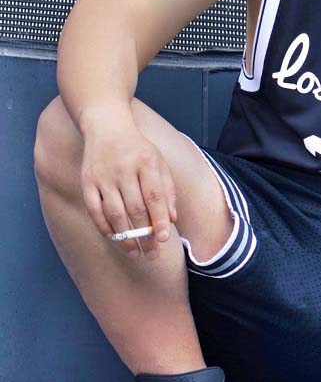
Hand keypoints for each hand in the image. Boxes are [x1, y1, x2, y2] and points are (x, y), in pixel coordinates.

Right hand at [80, 113, 177, 259]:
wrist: (106, 127)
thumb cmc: (137, 148)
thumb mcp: (158, 161)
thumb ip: (167, 189)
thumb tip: (171, 218)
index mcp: (146, 162)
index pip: (154, 196)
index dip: (159, 219)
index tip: (164, 239)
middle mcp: (124, 169)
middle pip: (135, 208)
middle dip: (145, 235)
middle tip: (152, 254)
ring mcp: (103, 176)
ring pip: (115, 213)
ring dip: (125, 237)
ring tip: (135, 253)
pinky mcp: (87, 182)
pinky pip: (95, 210)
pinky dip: (105, 228)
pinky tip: (115, 239)